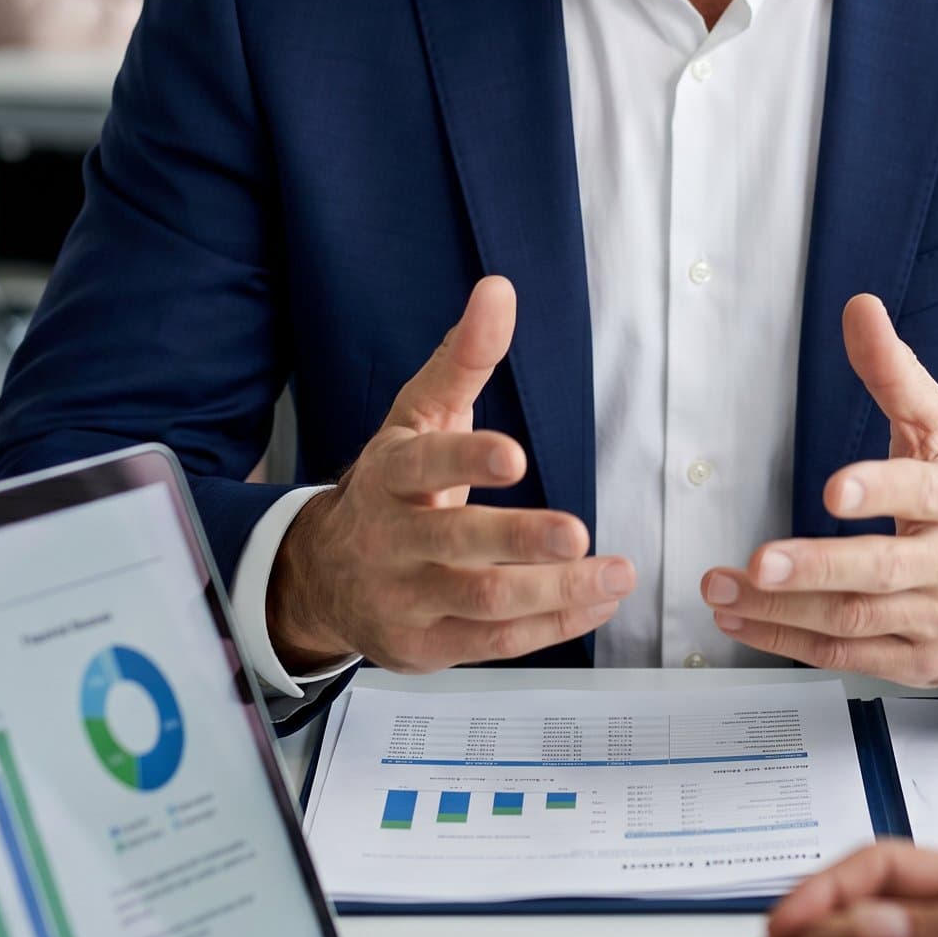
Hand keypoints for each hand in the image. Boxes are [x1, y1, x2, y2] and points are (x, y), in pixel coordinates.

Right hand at [266, 277, 634, 672]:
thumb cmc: (390, 484)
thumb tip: (499, 289)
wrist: (321, 575)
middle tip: (578, 533)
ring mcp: (406, 599)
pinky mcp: (426, 647)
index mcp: (390, 474)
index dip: (468, 461)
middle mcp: (392, 539)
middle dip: (521, 540)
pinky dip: (553, 625)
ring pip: (484, 601)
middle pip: (458, 544)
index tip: (515, 456)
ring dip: (555, 591)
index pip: (426, 465)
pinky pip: (496, 642)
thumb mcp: (417, 417)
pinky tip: (598, 601)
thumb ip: (462, 359)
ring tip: (616, 572)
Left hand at [700, 295, 937, 682]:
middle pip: (882, 572)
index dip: (880, 492)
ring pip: (854, 621)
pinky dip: (787, 641)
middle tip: (759, 561)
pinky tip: (740, 622)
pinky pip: (845, 657)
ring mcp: (935, 618)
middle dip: (817, 567)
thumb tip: (860, 308)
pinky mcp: (915, 661)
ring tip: (721, 588)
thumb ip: (895, 373)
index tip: (833, 488)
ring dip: (781, 609)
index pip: (923, 494)